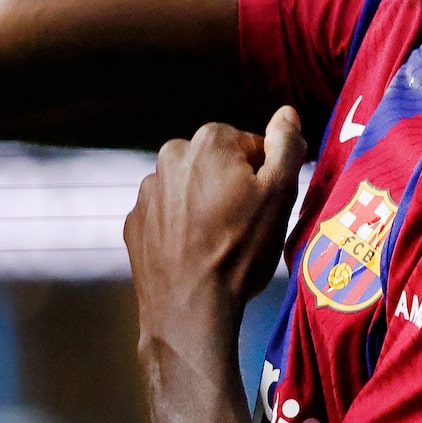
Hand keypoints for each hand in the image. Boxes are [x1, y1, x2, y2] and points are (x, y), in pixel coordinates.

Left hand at [125, 106, 305, 342]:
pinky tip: (194, 253)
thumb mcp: (280, 195)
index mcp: (210, 140)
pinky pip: (166, 215)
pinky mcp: (134, 221)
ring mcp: (147, 190)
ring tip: (218, 244)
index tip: (263, 209)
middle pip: (216, 164)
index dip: (264, 178)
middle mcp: (170, 155)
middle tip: (243, 228)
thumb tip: (287, 113)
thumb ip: (286, 146)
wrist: (189, 309)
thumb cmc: (240, 251)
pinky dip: (180, 227)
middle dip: (230, 188)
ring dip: (203, 207)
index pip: (250, 147)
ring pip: (189, 189)